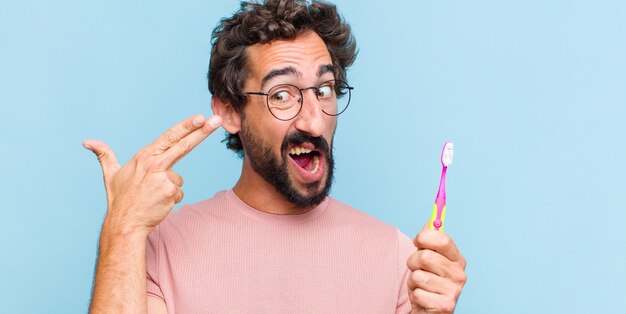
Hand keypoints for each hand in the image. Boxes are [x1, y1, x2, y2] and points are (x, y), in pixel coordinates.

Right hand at [83, 114, 221, 234]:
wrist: (125, 223)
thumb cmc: (120, 199)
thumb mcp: (110, 174)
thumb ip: (104, 155)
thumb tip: (87, 142)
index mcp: (144, 156)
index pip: (169, 136)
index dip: (186, 126)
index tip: (200, 117)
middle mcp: (155, 164)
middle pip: (184, 144)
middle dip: (202, 131)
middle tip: (217, 120)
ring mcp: (163, 177)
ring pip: (178, 178)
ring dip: (170, 188)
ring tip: (153, 196)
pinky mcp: (170, 191)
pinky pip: (178, 192)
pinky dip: (170, 198)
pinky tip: (158, 203)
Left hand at [407, 224, 466, 312]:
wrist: (428, 310)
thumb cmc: (427, 281)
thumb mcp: (427, 258)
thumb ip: (429, 239)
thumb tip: (431, 220)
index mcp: (457, 259)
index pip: (443, 239)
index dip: (425, 237)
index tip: (417, 241)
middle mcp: (459, 275)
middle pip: (425, 256)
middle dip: (413, 262)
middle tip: (417, 269)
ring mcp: (454, 291)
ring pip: (418, 276)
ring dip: (413, 281)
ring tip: (421, 286)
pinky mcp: (445, 306)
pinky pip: (417, 293)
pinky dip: (416, 296)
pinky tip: (424, 299)